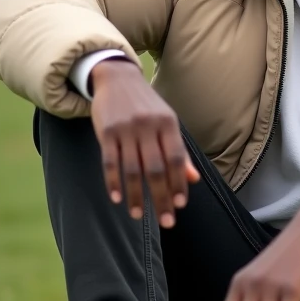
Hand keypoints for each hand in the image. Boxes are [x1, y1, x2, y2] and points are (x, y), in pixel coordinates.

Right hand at [90, 58, 199, 226]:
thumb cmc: (146, 105)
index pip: (176, 159)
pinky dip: (113, 182)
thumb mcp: (167, 122)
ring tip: (138, 215)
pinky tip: (117, 199)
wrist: (116, 78)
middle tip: (165, 222)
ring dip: (135, 196)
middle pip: (156, 169)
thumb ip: (179, 151)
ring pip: (132, 169)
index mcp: (168, 124)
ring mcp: (126, 129)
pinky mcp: (105, 131)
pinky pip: (109, 162)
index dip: (179, 183)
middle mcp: (148, 126)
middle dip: (161, 198)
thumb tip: (194, 179)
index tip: (179, 206)